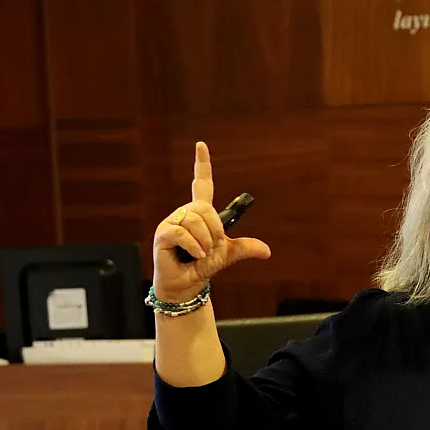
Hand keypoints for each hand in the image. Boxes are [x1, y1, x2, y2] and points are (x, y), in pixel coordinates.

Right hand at [152, 142, 270, 302]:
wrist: (188, 285)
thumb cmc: (203, 266)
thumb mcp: (228, 254)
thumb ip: (246, 247)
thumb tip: (267, 251)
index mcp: (199, 213)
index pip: (202, 183)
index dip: (202, 164)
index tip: (201, 145)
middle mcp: (184, 213)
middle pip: (204, 208)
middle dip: (214, 230)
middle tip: (211, 247)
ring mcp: (171, 222)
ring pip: (194, 221)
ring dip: (205, 242)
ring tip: (201, 254)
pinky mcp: (162, 234)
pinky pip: (182, 233)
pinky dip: (194, 246)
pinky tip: (196, 255)